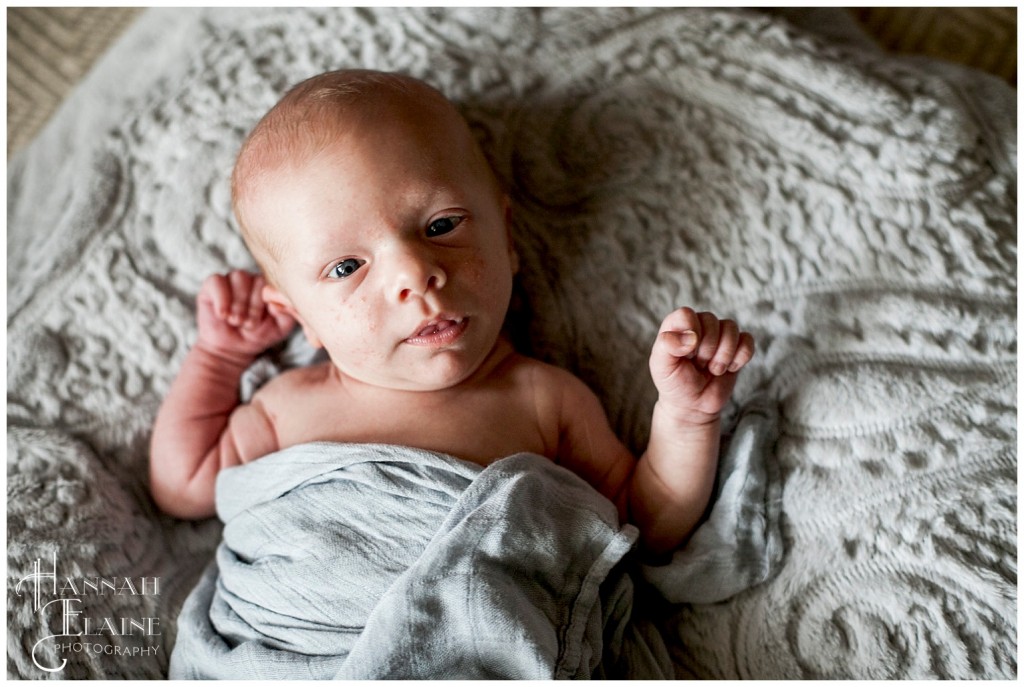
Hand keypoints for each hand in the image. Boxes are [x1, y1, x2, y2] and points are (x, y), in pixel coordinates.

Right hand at [195, 270, 295, 360]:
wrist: (233, 349)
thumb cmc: (259, 335)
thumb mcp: (280, 327)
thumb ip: (287, 312)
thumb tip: (280, 301)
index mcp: (269, 286)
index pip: (272, 283)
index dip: (265, 303)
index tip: (261, 322)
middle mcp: (252, 279)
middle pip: (254, 279)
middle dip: (252, 306)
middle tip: (247, 325)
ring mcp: (232, 279)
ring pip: (238, 277)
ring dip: (238, 303)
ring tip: (236, 321)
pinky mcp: (212, 285)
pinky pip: (216, 281)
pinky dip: (221, 299)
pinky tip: (223, 315)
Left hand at [649, 307, 754, 425]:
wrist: (693, 405)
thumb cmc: (674, 383)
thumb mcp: (661, 366)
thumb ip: (667, 345)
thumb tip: (691, 336)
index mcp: (677, 325)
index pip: (687, 314)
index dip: (690, 334)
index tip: (687, 354)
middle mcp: (699, 325)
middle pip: (711, 320)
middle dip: (706, 350)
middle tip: (699, 365)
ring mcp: (719, 335)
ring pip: (731, 328)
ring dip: (723, 355)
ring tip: (713, 369)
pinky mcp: (737, 347)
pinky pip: (747, 340)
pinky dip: (740, 357)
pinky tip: (729, 368)